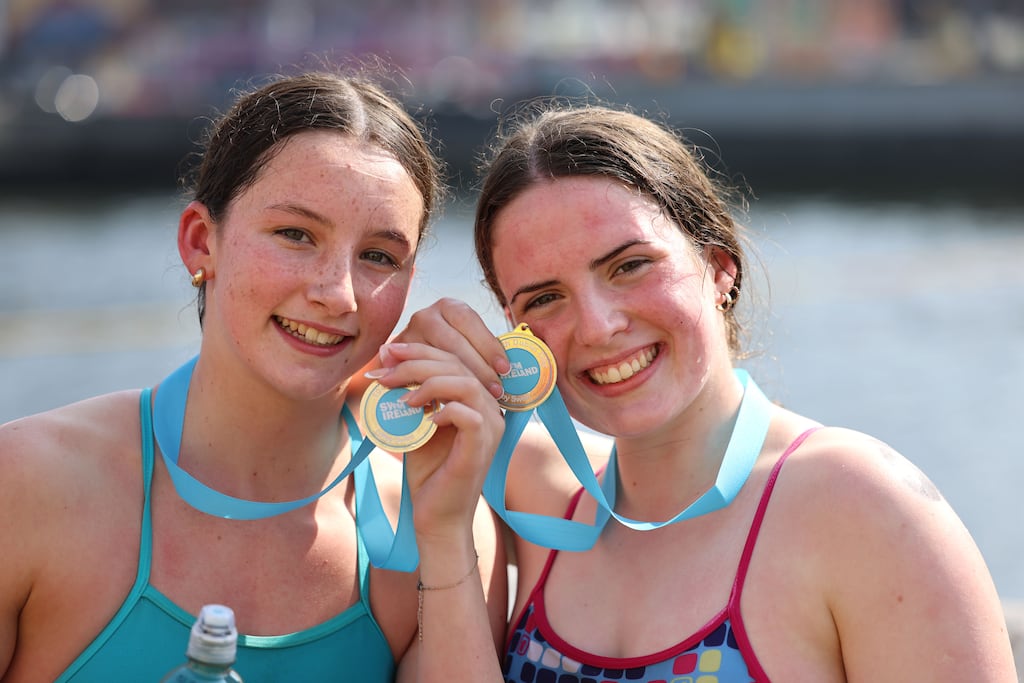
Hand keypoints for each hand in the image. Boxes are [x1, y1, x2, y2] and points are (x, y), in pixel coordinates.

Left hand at [368, 339, 504, 544]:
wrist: (437, 517)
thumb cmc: (428, 473)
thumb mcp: (415, 423)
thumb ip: (408, 390)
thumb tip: (387, 354)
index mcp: (477, 401)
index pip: (456, 358)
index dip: (422, 350)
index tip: (389, 353)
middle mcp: (490, 411)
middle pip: (460, 365)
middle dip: (418, 361)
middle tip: (386, 371)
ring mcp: (490, 429)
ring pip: (466, 383)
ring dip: (428, 381)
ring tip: (403, 396)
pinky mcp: (481, 448)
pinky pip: (469, 415)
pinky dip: (443, 409)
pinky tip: (422, 418)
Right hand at [393, 298, 509, 399]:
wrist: (412, 367)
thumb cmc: (451, 357)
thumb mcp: (468, 345)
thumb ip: (485, 351)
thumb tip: (515, 368)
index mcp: (449, 307)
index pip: (470, 321)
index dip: (488, 344)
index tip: (505, 369)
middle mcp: (426, 315)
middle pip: (454, 341)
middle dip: (478, 367)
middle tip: (496, 390)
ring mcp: (408, 334)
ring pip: (436, 357)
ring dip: (458, 379)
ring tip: (477, 397)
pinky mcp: (395, 356)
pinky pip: (418, 371)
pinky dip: (436, 386)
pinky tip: (452, 400)